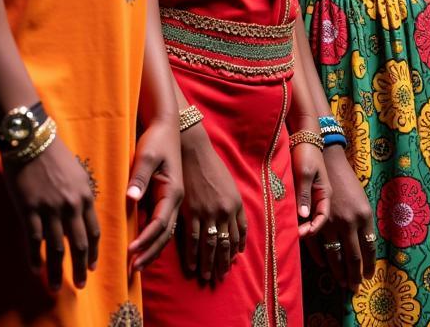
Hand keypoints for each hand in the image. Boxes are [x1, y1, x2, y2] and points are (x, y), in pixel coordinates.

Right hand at [4, 137, 99, 291]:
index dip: (94, 251)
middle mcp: (71, 205)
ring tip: (55, 288)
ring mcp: (50, 208)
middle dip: (80, 267)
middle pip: (79, 244)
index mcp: (85, 195)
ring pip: (56, 248)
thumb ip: (81, 196)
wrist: (32, 141)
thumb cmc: (55, 156)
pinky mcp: (29, 210)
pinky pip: (34, 240)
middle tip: (80, 285)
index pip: (94, 230)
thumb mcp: (77, 174)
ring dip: (56, 271)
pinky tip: (36, 270)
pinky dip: (35, 258)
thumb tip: (81, 218)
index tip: (94, 266)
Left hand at [127, 117, 183, 272]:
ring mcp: (171, 199)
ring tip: (135, 266)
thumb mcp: (147, 155)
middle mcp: (175, 199)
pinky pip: (160, 224)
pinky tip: (139, 248)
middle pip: (165, 234)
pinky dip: (151, 239)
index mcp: (173, 190)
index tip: (130, 252)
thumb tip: (130, 199)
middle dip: (149, 253)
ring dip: (151, 250)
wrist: (166, 125)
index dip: (146, 239)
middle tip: (132, 270)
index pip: (160, 223)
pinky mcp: (164, 197)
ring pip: (164, 232)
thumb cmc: (157, 139)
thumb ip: (139, 178)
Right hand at [178, 123, 245, 282]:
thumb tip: (235, 224)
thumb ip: (233, 205)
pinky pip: (193, 239)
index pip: (238, 234)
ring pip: (210, 245)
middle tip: (220, 277)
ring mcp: (207, 212)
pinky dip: (193, 255)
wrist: (194, 153)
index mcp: (235, 203)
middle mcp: (224, 210)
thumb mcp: (229, 185)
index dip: (236, 249)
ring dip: (209, 263)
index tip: (232, 260)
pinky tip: (193, 266)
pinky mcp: (191, 212)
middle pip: (225, 243)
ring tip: (207, 276)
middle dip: (223, 262)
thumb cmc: (212, 167)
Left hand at [292, 133, 329, 238]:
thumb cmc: (306, 153)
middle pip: (315, 220)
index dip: (313, 228)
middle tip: (292, 235)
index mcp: (324, 193)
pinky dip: (294, 216)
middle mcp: (319, 197)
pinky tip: (285, 219)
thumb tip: (303, 216)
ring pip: (307, 216)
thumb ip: (304, 194)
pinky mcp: (302, 191)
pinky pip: (300, 208)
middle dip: (305, 230)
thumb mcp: (305, 173)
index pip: (322, 217)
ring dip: (299, 224)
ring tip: (287, 231)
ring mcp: (311, 195)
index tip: (301, 234)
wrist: (302, 137)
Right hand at [309, 144, 375, 292]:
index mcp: (364, 215)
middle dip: (354, 275)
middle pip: (352, 257)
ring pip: (335, 256)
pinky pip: (317, 246)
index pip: (369, 249)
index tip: (368, 276)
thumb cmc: (348, 181)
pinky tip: (325, 266)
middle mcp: (349, 222)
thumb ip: (364, 224)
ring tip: (342, 283)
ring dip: (339, 272)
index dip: (369, 266)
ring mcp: (330, 222)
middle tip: (354, 288)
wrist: (327, 161)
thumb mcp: (362, 201)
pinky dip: (321, 259)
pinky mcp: (315, 220)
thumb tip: (365, 248)